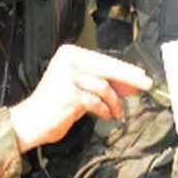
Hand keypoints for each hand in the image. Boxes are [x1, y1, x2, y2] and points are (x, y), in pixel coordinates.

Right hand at [8, 45, 151, 151]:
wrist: (31, 123)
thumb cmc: (55, 107)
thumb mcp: (82, 89)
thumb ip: (103, 83)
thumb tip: (131, 84)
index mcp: (69, 54)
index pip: (104, 60)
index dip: (125, 69)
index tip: (142, 76)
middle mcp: (67, 61)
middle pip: (107, 68)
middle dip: (129, 78)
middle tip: (146, 84)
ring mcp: (67, 76)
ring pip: (104, 86)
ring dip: (114, 102)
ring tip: (117, 113)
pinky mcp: (69, 94)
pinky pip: (96, 101)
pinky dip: (104, 110)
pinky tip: (106, 116)